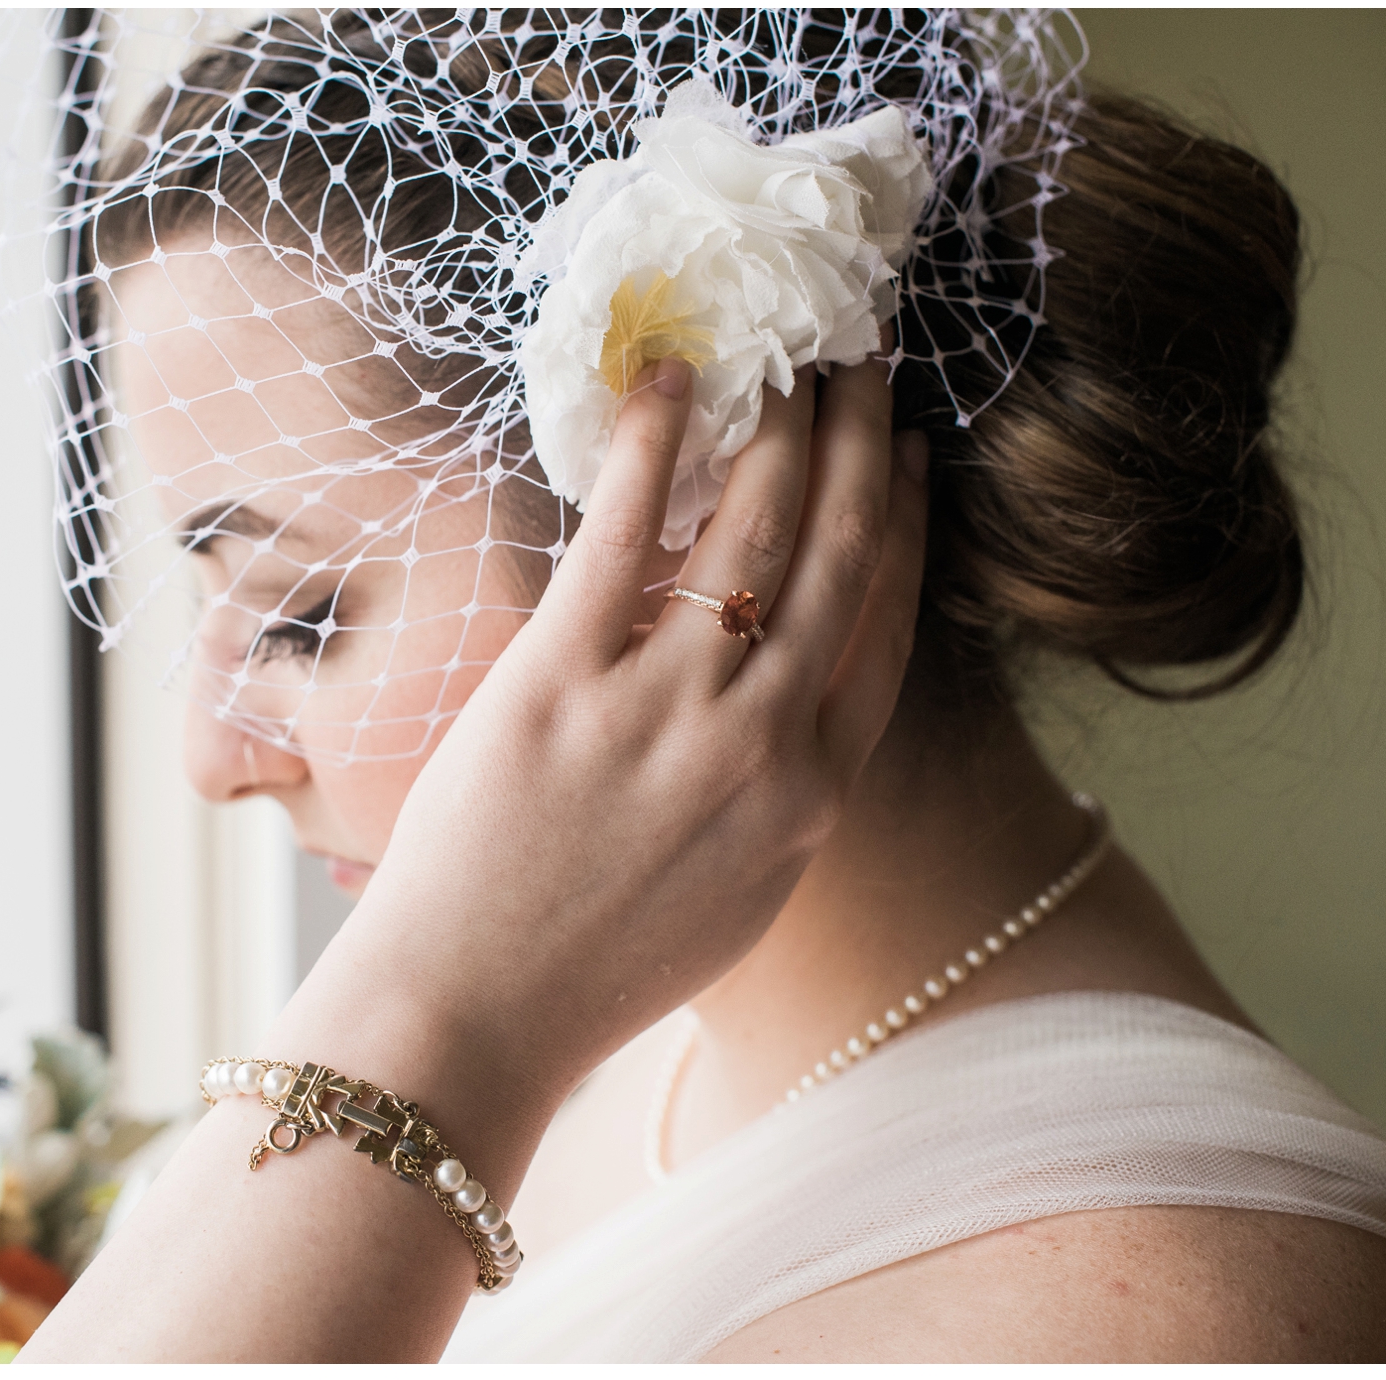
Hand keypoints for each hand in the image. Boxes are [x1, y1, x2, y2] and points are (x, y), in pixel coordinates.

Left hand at [292, 354, 929, 1106]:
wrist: (477, 1011)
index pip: (888, 627)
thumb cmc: (596, 966)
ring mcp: (666, 706)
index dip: (905, 527)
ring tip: (785, 361)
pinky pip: (622, 536)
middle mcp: (762, 740)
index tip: (909, 454)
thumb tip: (784, 696)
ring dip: (780, 428)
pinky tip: (669, 380)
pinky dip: (651, 445)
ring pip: (753, 530)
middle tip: (861, 362)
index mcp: (811, 794)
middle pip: (839, 558)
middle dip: (860, 445)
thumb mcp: (735, 892)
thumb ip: (778, 791)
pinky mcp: (562, 680)